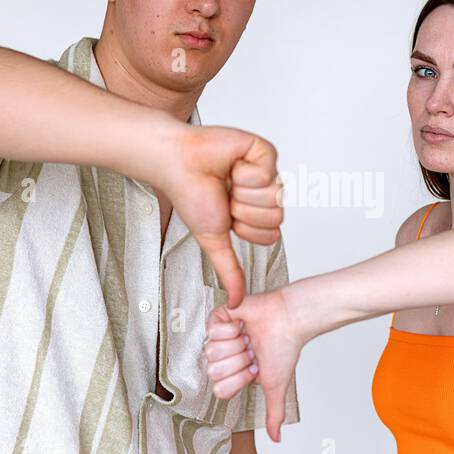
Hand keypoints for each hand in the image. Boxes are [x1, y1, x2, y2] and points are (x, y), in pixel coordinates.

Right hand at [160, 125, 283, 307]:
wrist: (177, 164)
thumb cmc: (192, 196)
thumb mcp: (213, 240)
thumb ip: (229, 271)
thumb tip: (235, 302)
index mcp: (256, 213)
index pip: (272, 235)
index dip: (247, 229)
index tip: (226, 215)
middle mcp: (265, 193)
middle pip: (276, 217)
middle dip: (244, 211)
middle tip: (225, 195)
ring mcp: (267, 172)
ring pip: (275, 195)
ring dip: (242, 191)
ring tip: (227, 179)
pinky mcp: (264, 151)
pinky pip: (269, 171)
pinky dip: (245, 171)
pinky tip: (232, 164)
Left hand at [205, 288, 303, 442]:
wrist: (289, 320)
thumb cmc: (284, 349)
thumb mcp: (276, 386)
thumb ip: (273, 412)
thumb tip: (276, 438)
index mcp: (233, 373)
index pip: (220, 390)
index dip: (238, 380)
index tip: (255, 369)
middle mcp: (223, 357)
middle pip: (214, 371)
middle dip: (239, 361)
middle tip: (253, 351)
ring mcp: (219, 338)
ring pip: (211, 351)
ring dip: (236, 345)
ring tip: (249, 337)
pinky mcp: (218, 318)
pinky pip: (212, 331)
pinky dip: (232, 328)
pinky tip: (243, 324)